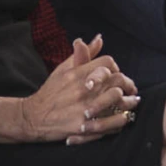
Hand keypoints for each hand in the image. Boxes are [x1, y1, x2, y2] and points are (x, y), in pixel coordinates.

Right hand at [20, 36, 140, 145]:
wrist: (31, 117)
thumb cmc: (50, 92)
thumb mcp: (63, 69)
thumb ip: (82, 54)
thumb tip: (99, 38)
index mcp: (78, 74)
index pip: (107, 62)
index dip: (116, 67)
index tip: (117, 75)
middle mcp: (82, 89)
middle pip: (116, 79)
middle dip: (128, 84)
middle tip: (132, 89)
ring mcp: (83, 108)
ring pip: (116, 100)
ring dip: (129, 102)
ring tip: (133, 103)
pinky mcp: (83, 127)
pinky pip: (109, 123)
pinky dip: (120, 120)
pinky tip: (123, 118)